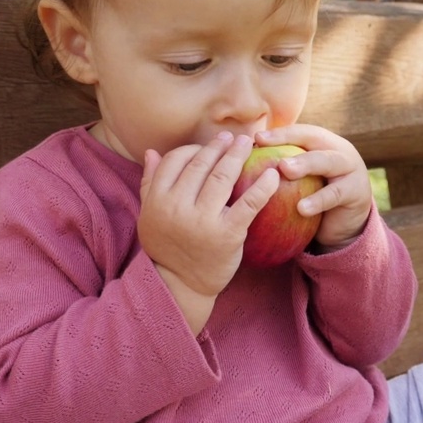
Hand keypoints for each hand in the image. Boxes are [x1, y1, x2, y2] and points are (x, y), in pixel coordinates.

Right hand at [139, 133, 279, 327]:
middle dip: (220, 146)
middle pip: (202, 165)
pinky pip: (249, 203)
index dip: (195, 148)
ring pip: (223, 177)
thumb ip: (149, 183)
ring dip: (238, 155)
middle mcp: (177, 207)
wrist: (182, 285)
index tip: (211, 146)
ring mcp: (203, 221)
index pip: (176, 160)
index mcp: (157, 200)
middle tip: (235, 138)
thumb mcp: (150, 216)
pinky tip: (273, 173)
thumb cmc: (168, 247)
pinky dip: (263, 186)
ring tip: (248, 143)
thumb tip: (151, 152)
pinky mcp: (228, 234)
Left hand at [255, 124, 371, 249]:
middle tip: (266, 146)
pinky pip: (335, 194)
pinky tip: (301, 209)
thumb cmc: (314, 197)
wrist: (345, 224)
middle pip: (314, 140)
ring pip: (328, 161)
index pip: (300, 132)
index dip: (280, 133)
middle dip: (291, 141)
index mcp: (322, 143)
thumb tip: (240, 164)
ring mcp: (351, 169)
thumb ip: (281, 170)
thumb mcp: (300, 181)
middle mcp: (338, 150)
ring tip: (284, 170)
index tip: (256, 138)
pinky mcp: (356, 192)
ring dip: (305, 164)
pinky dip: (318, 201)